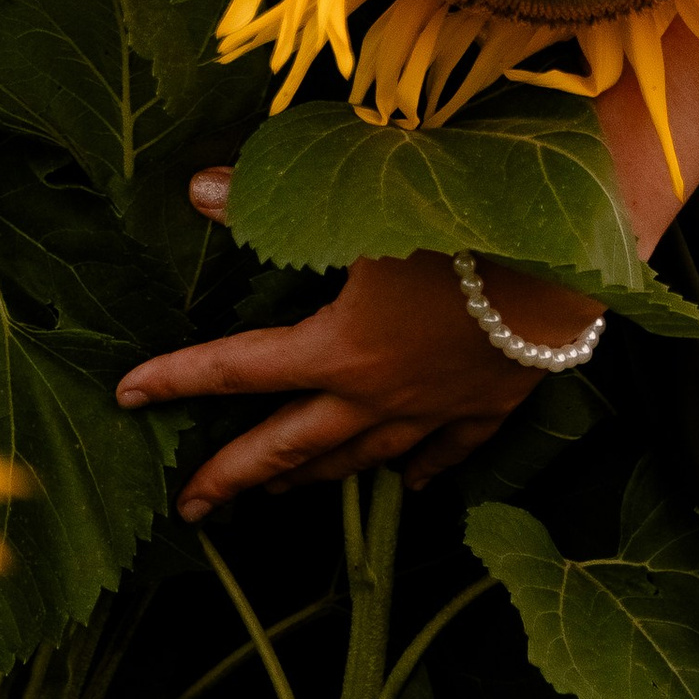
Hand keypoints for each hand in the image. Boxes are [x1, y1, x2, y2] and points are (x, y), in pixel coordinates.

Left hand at [117, 195, 587, 518]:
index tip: (127, 396)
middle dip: (235, 476)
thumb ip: (273, 198)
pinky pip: (447, 450)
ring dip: (315, 477)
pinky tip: (411, 484)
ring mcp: (440, 406)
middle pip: (294, 446)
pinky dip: (421, 470)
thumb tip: (195, 189)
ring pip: (364, 457)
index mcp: (339, 348)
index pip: (237, 369)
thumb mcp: (361, 196)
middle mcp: (381, 394)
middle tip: (190, 509)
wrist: (572, 254)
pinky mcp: (493, 400)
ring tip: (279, 494)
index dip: (177, 379)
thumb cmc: (462, 214)